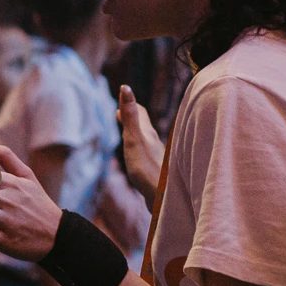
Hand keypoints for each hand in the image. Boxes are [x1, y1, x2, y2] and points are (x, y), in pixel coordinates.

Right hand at [118, 87, 162, 204]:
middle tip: (122, 111)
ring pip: (146, 139)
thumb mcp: (134, 140)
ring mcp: (156, 156)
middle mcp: (154, 142)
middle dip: (133, 116)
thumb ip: (130, 116)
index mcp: (147, 133)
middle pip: (143, 124)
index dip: (130, 103)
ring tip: (128, 131)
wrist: (164, 198)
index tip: (122, 94)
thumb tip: (126, 87)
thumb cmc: (147, 169)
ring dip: (136, 133)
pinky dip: (140, 148)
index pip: (139, 112)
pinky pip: (147, 154)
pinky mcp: (156, 170)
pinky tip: (139, 157)